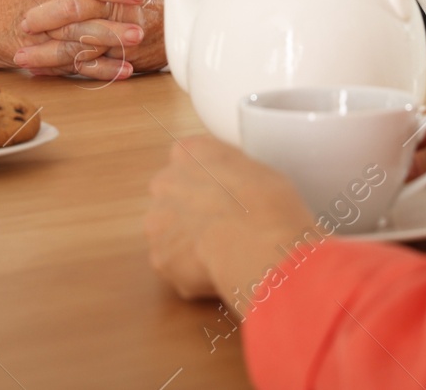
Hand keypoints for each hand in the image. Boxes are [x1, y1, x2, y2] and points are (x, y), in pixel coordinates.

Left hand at [147, 135, 315, 303]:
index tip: (222, 194)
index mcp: (191, 151)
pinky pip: (176, 266)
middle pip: (172, 196)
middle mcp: (165, 181)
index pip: (187, 158)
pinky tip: (218, 272)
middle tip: (222, 227)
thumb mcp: (259, 171)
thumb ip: (233, 175)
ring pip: (170, 234)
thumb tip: (240, 190)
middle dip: (191, 213)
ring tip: (223, 254)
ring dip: (189, 244)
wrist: (257, 244)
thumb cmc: (268, 204)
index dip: (206, 180)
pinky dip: (192, 274)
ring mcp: (157, 222)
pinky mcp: (160, 258)